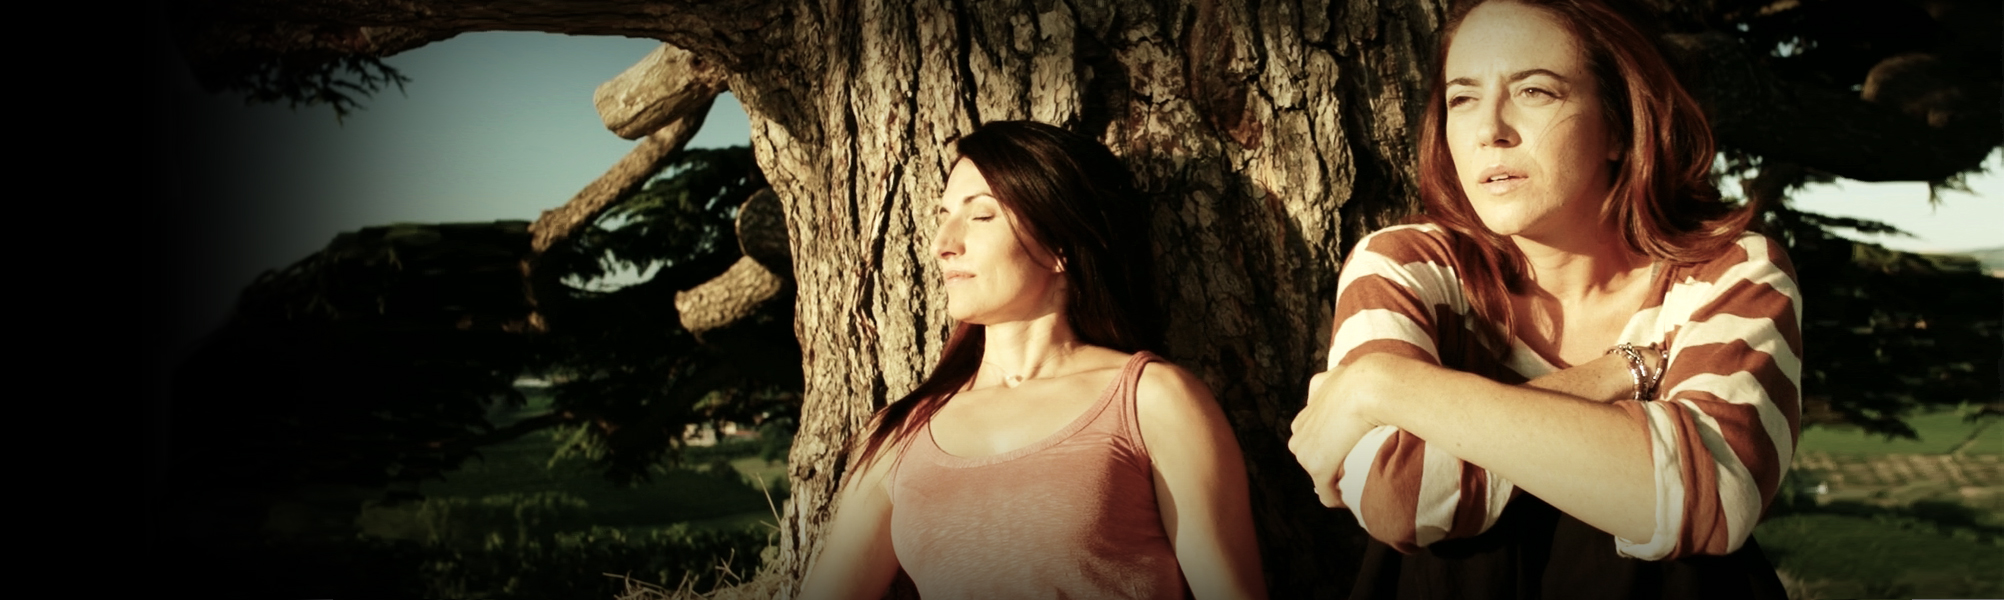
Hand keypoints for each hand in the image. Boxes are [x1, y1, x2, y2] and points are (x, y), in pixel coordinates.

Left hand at [1288, 362, 1386, 508]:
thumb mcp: (1332, 376)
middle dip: (1333, 466)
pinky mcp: (1318, 469)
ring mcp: (1306, 453)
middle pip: (1314, 461)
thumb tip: (1328, 382)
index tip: (1350, 453)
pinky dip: (1339, 499)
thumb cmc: (1358, 379)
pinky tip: (1352, 499)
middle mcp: (1298, 435)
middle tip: (1358, 468)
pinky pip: (1327, 495)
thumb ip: (1324, 384)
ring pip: (1320, 477)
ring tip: (1359, 481)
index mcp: (1302, 419)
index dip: (1332, 449)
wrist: (1368, 386)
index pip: (1313, 442)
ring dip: (1338, 481)